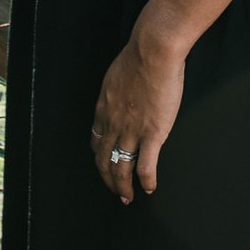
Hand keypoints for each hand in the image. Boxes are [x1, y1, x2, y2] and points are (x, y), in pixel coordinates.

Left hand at [90, 21, 185, 204]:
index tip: (105, 163)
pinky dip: (146, 182)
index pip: (96, 140)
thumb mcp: (116, 75)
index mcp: (104, 108)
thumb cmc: (139, 56)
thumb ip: (117, 90)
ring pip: (121, 168)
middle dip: (108, 179)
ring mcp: (131, 131)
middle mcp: (113, 124)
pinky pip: (145, 166)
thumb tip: (124, 94)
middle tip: (115, 191)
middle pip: (104, 160)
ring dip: (123, 187)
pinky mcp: (152, 134)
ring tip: (128, 197)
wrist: (153, 52)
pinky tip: (149, 188)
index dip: (100, 156)